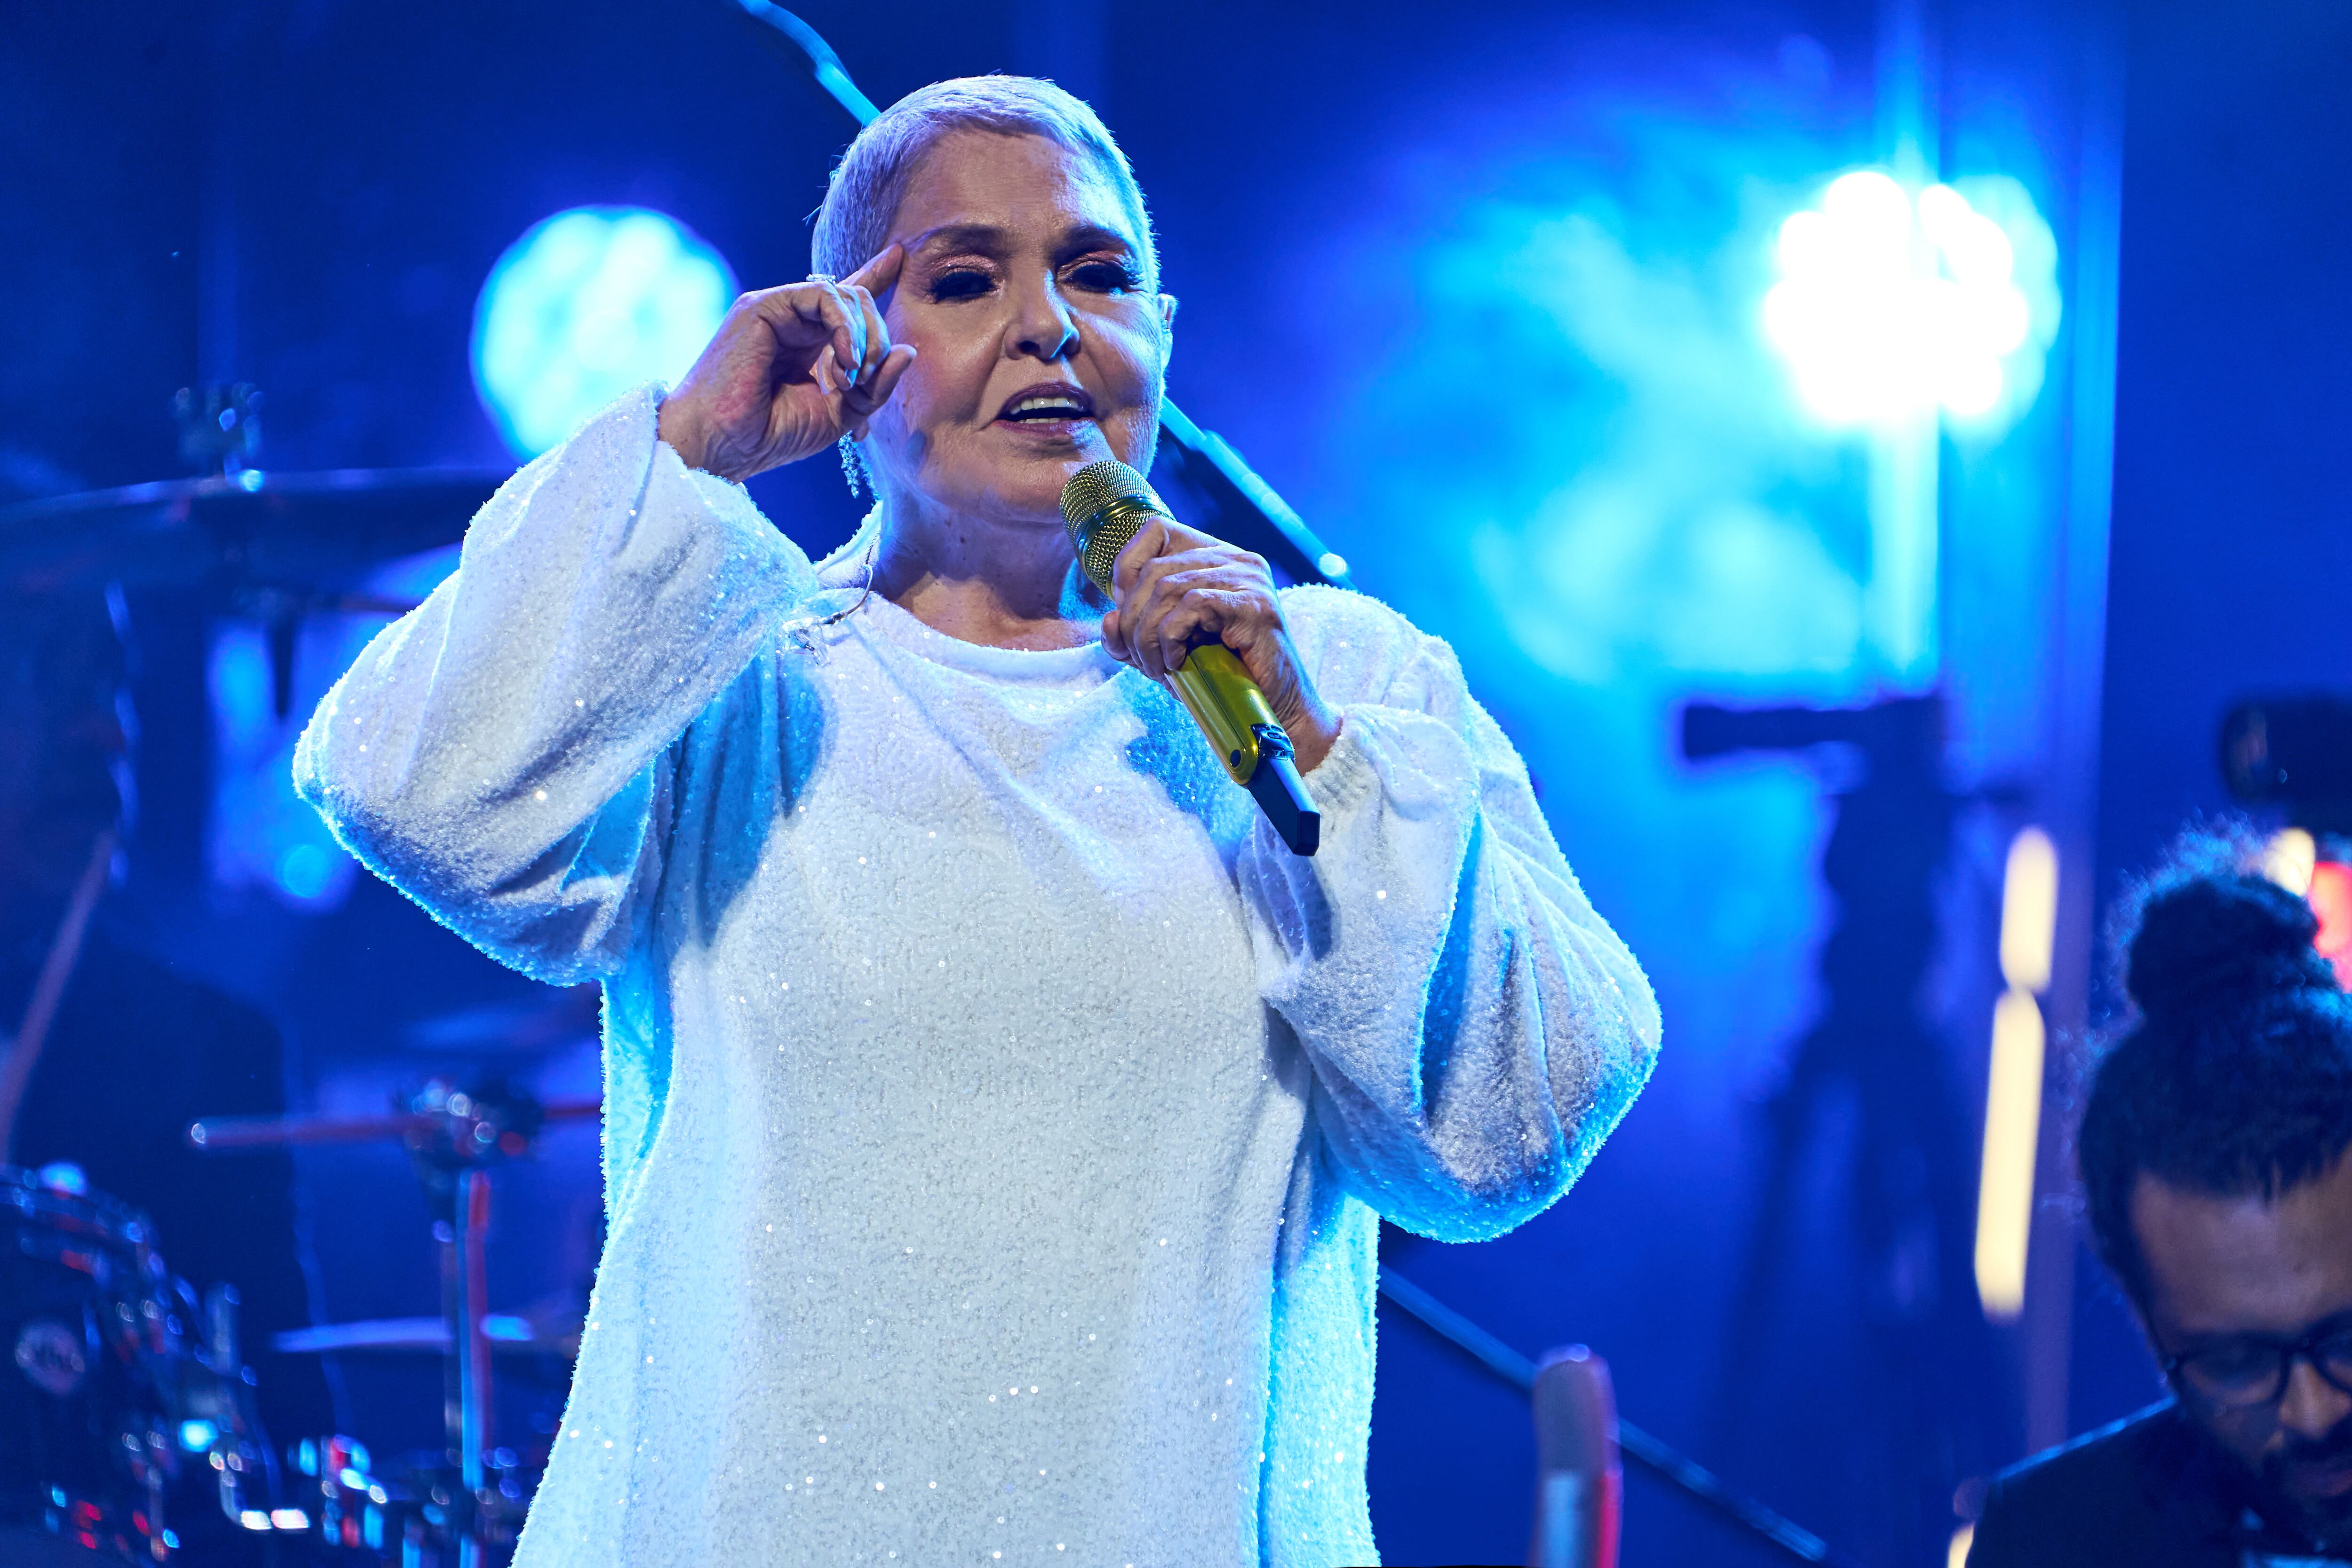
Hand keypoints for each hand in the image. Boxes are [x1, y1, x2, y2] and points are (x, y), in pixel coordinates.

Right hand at [655, 246, 917, 481]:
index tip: (899, 258)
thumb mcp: (839, 415)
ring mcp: (777, 311)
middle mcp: (793, 322)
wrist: (724, 445)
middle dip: (877, 337)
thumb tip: (909, 351)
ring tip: (853, 375)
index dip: (874, 278)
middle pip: (856, 299)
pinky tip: (843, 360)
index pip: (845, 303)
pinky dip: (844, 326)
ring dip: (864, 335)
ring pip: (844, 294)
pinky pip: (822, 294)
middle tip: (868, 378)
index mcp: (807, 344)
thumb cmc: (772, 435)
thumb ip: (874, 386)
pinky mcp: (763, 305)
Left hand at [1100, 519, 1340, 771]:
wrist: (1274, 710)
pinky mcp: (1255, 604)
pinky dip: (1173, 638)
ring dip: (1149, 638)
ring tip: (1159, 670)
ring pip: (1168, 588)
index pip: (1156, 530)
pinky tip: (1179, 664)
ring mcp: (1248, 578)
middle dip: (1132, 621)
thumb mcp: (1165, 650)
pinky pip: (1193, 605)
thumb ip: (1134, 633)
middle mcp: (1234, 558)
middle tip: (1141, 661)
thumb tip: (1107, 620)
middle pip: (1154, 569)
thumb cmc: (1223, 678)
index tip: (1128, 616)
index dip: (1127, 570)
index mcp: (1214, 557)